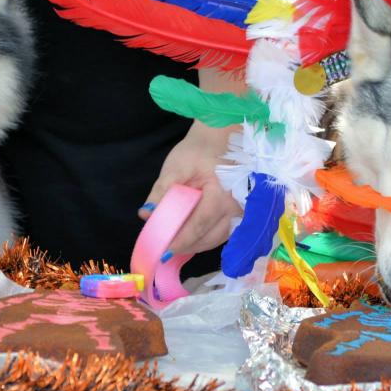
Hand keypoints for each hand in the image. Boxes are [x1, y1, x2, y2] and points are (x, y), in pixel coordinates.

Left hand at [139, 122, 241, 255]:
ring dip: (197, 244)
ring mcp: (244, 212)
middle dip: (186, 246)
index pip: (198, 226)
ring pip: (218, 239)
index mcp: (221, 195)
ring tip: (176, 244)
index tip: (162, 250)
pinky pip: (225, 233)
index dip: (179, 240)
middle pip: (210, 238)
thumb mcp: (177, 166)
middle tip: (165, 250)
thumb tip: (146, 215)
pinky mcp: (243, 214)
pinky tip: (193, 236)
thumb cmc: (199, 151)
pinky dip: (207, 237)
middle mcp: (237, 208)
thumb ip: (162, 191)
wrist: (222, 139)